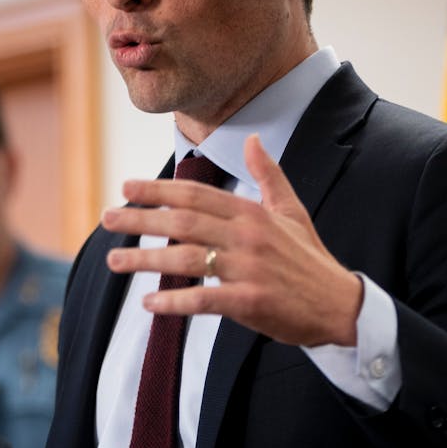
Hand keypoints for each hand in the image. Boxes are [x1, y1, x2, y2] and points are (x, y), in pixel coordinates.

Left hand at [101, 134, 361, 346]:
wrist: (340, 306)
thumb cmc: (310, 259)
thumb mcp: (292, 212)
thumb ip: (269, 176)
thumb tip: (252, 141)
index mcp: (253, 212)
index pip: (196, 193)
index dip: (158, 188)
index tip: (126, 187)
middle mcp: (248, 235)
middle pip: (183, 220)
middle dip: (140, 218)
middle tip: (106, 218)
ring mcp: (249, 269)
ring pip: (187, 258)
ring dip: (146, 259)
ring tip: (115, 260)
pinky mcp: (251, 302)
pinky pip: (204, 299)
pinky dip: (175, 301)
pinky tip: (149, 303)